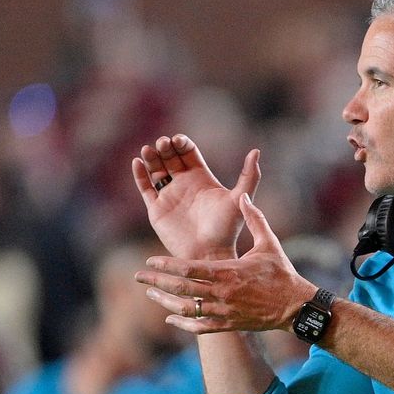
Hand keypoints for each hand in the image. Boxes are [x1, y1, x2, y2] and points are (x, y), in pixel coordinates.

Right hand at [132, 134, 260, 259]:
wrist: (209, 253)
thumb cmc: (226, 229)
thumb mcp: (239, 198)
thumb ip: (249, 175)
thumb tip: (256, 150)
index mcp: (202, 179)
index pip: (188, 152)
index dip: (182, 143)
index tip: (178, 140)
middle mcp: (184, 185)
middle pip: (170, 158)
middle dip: (165, 147)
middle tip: (162, 143)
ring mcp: (169, 196)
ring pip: (156, 170)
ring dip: (151, 157)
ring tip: (148, 149)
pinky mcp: (156, 210)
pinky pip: (145, 188)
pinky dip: (139, 174)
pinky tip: (137, 161)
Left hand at [135, 194, 316, 333]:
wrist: (295, 306)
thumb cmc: (281, 273)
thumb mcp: (268, 242)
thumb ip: (254, 218)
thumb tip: (243, 196)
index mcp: (227, 272)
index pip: (188, 269)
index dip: (166, 266)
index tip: (150, 261)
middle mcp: (222, 293)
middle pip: (181, 289)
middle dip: (156, 283)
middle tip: (138, 277)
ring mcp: (224, 312)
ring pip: (186, 309)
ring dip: (165, 302)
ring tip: (151, 294)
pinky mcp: (229, 324)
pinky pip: (200, 327)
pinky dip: (182, 323)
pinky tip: (170, 317)